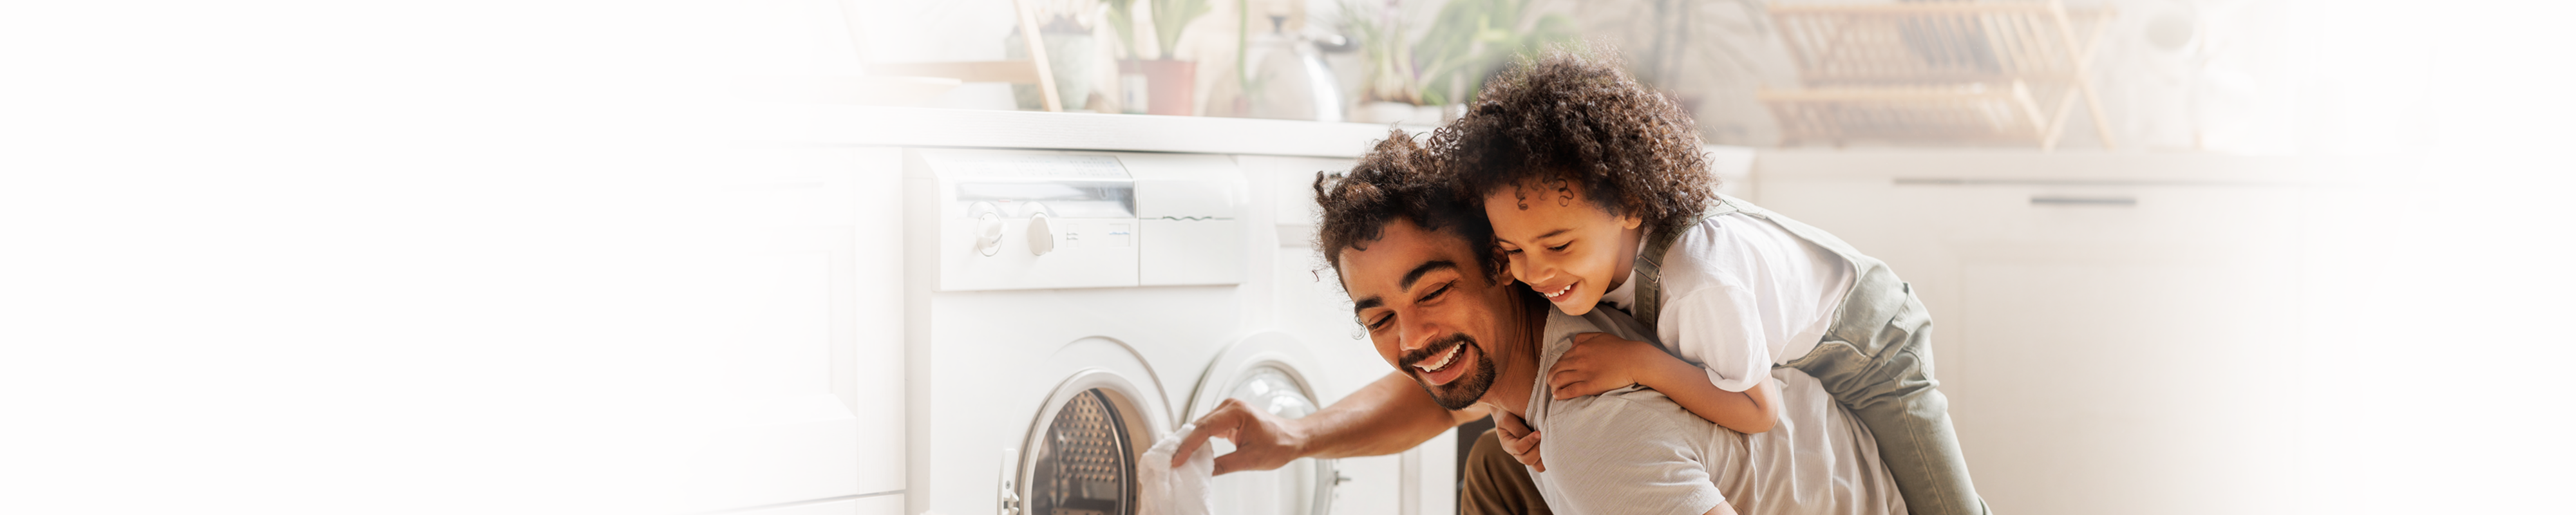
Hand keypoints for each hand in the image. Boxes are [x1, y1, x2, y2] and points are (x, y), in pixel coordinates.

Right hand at [1172, 398, 1310, 474]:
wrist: (1294, 438)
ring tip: (1179, 458)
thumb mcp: (1250, 460)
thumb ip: (1224, 465)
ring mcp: (1229, 411)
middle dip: (1185, 443)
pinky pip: (1209, 428)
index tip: (1178, 460)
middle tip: (1173, 460)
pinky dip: (1200, 440)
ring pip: (1202, 426)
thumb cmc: (1279, 444)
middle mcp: (1230, 407)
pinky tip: (1193, 453)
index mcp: (1236, 412)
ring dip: (1191, 442)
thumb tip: (1204, 471)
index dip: (1188, 446)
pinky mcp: (1229, 418)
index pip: (1204, 428)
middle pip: (1199, 425)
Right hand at [1492, 411, 1544, 471]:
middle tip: (1545, 437)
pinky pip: (1543, 463)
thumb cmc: (1509, 414)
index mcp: (1507, 444)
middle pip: (1527, 460)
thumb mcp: (1508, 419)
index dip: (1529, 441)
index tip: (1539, 433)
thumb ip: (1519, 429)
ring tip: (1548, 442)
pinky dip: (1549, 457)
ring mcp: (1527, 456)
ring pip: (1537, 466)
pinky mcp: (1536, 455)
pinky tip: (1551, 445)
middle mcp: (1517, 454)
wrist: (1511, 413)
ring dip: (1544, 456)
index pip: (1518, 448)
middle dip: (1537, 449)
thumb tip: (1535, 437)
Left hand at [1548, 332, 1660, 399]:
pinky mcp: (1590, 385)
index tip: (1557, 372)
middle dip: (1550, 377)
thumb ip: (1584, 337)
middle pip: (1556, 369)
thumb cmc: (1620, 348)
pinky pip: (1570, 390)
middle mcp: (1579, 359)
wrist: (1635, 360)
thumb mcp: (1600, 336)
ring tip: (1553, 390)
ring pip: (1559, 380)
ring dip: (1553, 386)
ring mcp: (1584, 373)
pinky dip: (1560, 394)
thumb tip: (1572, 344)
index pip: (1561, 359)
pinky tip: (1558, 397)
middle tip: (1550, 382)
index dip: (1556, 367)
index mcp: (1580, 347)